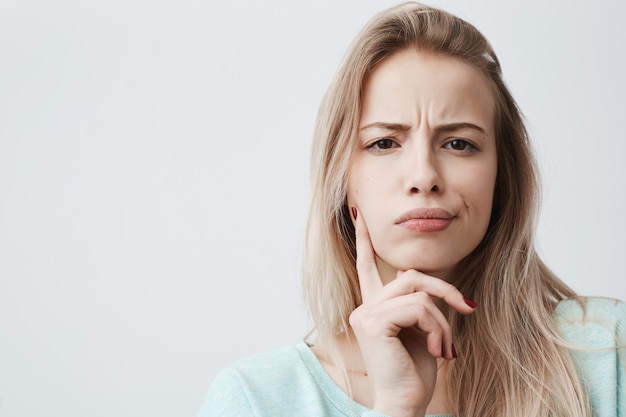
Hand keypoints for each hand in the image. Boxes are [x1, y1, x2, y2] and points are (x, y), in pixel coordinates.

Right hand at [348, 207, 475, 416]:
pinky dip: (438, 327)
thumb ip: (419, 303)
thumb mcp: (423, 330)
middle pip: (411, 274)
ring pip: (419, 291)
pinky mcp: (374, 321)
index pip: (367, 266)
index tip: (359, 213)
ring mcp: (366, 313)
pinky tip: (440, 350)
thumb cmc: (415, 372)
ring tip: (447, 346)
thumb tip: (423, 280)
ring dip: (443, 318)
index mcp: (374, 307)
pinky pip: (418, 307)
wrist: (407, 403)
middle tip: (469, 308)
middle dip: (445, 289)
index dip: (364, 239)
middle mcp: (365, 307)